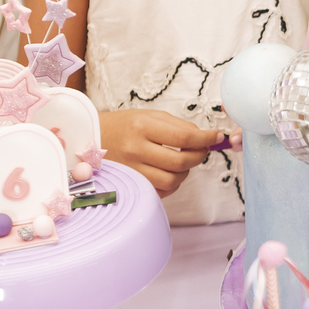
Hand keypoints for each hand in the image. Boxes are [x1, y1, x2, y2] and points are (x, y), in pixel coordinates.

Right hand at [99, 108, 222, 195]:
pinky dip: (171, 184)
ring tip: (183, 162)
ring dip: (185, 172)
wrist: (90, 140)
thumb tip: (204, 137)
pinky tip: (169, 172)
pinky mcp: (129, 186)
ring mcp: (131, 171)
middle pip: (180, 161)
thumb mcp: (149, 116)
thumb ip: (177, 126)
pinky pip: (159, 192)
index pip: (184, 137)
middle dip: (199, 156)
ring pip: (171, 181)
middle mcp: (136, 150)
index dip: (205, 139)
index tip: (217, 137)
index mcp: (143, 127)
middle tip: (202, 150)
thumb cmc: (124, 126)